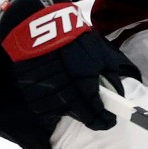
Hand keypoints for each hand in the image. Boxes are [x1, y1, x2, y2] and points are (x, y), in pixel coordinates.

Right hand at [0, 0, 129, 131]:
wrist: (37, 27)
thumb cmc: (72, 38)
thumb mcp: (99, 54)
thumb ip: (110, 77)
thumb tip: (117, 94)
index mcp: (83, 84)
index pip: (96, 113)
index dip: (104, 121)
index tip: (108, 121)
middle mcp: (65, 93)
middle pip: (79, 116)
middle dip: (90, 118)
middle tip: (96, 116)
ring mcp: (45, 94)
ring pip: (60, 114)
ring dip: (70, 113)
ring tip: (76, 106)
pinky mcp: (30, 91)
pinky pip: (42, 108)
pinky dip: (52, 108)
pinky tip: (58, 101)